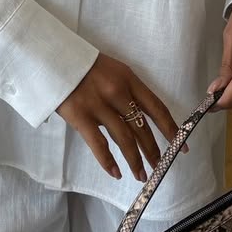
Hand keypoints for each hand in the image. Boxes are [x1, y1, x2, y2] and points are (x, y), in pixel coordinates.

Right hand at [55, 53, 188, 182]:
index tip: (181, 146)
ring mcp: (99, 105)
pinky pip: (99, 144)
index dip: (171, 129)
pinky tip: (116, 173)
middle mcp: (118, 92)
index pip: (157, 108)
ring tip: (141, 175)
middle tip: (160, 166)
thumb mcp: (110, 69)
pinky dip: (109, 162)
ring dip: (135, 160)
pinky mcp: (80, 116)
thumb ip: (124, 91)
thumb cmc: (80, 64)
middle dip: (153, 150)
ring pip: (125, 139)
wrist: (49, 56)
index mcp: (128, 79)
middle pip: (142, 127)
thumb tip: (135, 118)